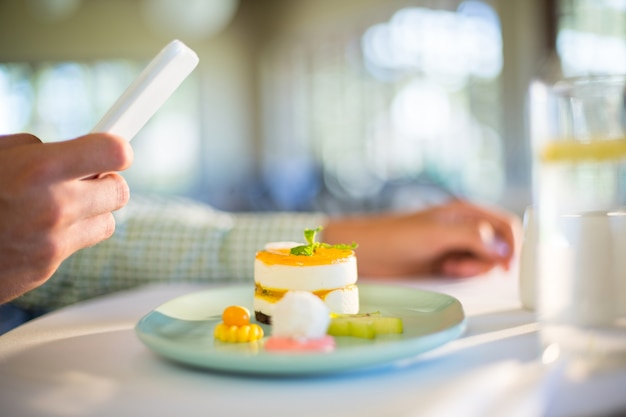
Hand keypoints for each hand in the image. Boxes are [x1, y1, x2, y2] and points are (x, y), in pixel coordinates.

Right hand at [0, 133, 132, 302]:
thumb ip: (36, 151)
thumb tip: (72, 153)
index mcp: (39, 170)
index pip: (114, 153)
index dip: (116, 148)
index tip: (114, 148)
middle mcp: (53, 208)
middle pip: (120, 191)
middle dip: (104, 182)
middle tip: (82, 178)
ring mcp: (52, 244)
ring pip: (105, 221)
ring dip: (89, 211)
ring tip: (54, 205)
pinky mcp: (46, 269)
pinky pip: (77, 245)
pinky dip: (65, 235)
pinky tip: (35, 228)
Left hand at [323, 199, 520, 277]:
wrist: (367, 252)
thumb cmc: (396, 236)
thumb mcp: (437, 234)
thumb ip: (473, 238)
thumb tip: (504, 250)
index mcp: (465, 211)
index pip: (506, 224)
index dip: (513, 244)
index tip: (505, 264)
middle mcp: (464, 226)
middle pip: (499, 245)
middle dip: (488, 258)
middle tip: (461, 265)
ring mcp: (455, 244)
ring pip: (485, 259)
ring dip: (474, 267)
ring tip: (449, 266)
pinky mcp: (446, 260)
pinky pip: (469, 269)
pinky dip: (464, 272)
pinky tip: (445, 269)